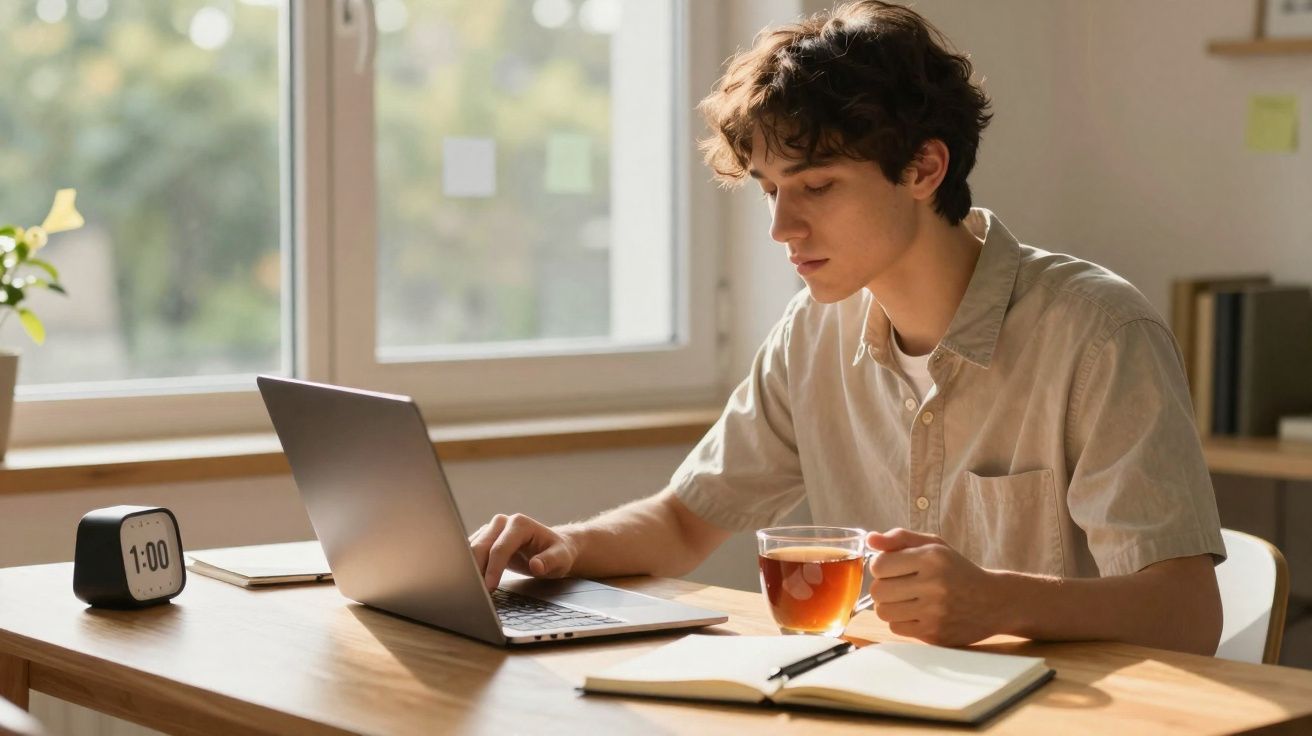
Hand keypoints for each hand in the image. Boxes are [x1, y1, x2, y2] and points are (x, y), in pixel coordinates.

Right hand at [468, 513, 577, 591]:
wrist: (553, 548)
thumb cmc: (558, 553)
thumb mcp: (561, 558)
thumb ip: (550, 561)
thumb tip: (536, 566)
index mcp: (520, 524)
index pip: (500, 548)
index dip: (493, 568)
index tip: (489, 587)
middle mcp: (502, 522)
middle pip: (481, 546)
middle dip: (476, 569)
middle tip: (475, 592)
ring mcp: (492, 530)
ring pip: (472, 549)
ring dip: (470, 569)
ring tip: (472, 590)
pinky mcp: (485, 539)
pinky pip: (471, 553)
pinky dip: (470, 568)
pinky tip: (472, 583)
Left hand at [865, 528, 1003, 646]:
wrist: (994, 602)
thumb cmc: (957, 570)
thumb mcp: (934, 545)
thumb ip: (900, 538)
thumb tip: (871, 539)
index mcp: (932, 558)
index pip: (879, 565)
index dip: (881, 566)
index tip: (893, 567)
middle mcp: (934, 585)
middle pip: (878, 591)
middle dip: (883, 586)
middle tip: (898, 585)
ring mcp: (935, 613)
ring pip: (883, 612)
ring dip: (889, 605)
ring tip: (906, 599)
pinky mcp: (935, 634)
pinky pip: (896, 628)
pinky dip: (901, 621)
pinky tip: (916, 613)